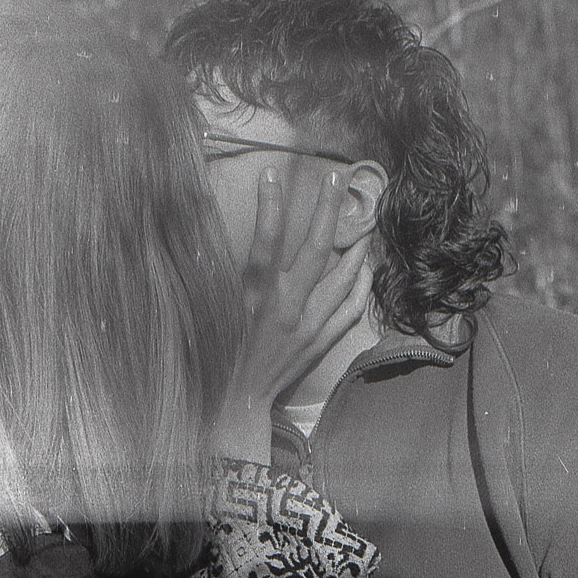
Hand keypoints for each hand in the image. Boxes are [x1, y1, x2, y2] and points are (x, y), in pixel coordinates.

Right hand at [211, 168, 371, 461]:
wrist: (235, 403)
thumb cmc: (216, 355)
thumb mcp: (213, 311)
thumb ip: (226, 276)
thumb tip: (238, 241)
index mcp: (254, 296)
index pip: (265, 240)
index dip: (269, 206)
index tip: (272, 174)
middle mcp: (286, 307)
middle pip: (315, 248)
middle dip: (328, 209)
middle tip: (337, 179)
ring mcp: (309, 325)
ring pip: (343, 276)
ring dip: (355, 244)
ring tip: (362, 219)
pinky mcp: (321, 341)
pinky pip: (350, 307)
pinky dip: (360, 284)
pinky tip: (365, 267)